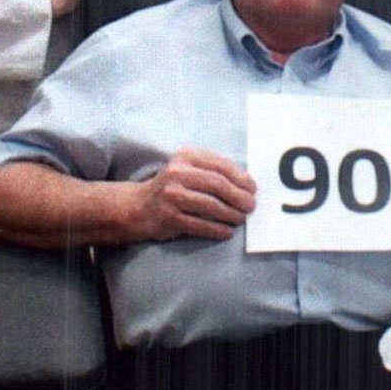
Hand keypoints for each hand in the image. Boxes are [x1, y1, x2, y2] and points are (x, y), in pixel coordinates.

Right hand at [133, 148, 256, 241]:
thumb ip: (212, 171)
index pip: (220, 166)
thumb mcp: (187, 170)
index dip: (240, 178)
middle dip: (239, 197)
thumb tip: (246, 185)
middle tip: (250, 205)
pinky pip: (200, 225)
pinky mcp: (169, 217)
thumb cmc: (171, 188)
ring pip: (210, 206)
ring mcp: (171, 196)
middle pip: (217, 185)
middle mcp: (176, 174)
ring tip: (240, 218)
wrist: (137, 207)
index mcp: (185, 157)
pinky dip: (217, 229)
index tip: (252, 188)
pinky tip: (226, 232)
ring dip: (231, 214)